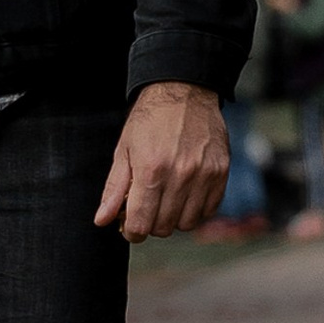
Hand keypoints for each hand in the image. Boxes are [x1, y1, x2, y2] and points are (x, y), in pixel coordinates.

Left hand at [94, 82, 227, 241]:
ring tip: (166, 199)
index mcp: (151, 170)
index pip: (140, 224)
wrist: (185, 91)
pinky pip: (208, 211)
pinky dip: (195, 210)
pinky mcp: (221, 173)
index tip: (130, 224)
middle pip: (163, 227)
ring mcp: (204, 175)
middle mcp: (180, 175)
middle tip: (147, 207)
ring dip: (173, 218)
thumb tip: (102, 220)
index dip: (131, 230)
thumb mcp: (124, 150)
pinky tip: (185, 194)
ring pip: (187, 224)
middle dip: (151, 224)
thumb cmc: (150, 120)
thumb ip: (115, 188)